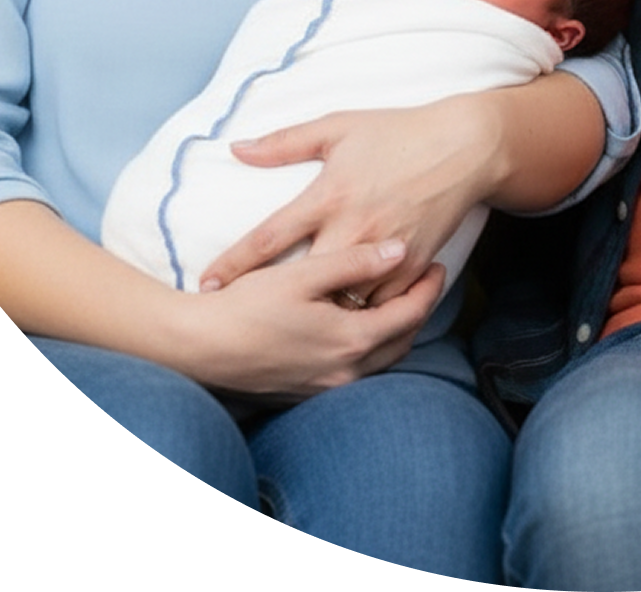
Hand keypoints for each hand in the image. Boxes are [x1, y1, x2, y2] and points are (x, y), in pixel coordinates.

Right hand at [185, 238, 444, 401]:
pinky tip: (360, 326)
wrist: (200, 348)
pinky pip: (356, 369)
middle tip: (427, 280)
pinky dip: (370, 346)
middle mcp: (345, 371)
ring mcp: (326, 386)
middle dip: (419, 310)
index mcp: (351, 341)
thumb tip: (399, 250)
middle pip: (402, 341)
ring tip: (399, 299)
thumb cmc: (249, 306)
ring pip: (381, 359)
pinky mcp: (307, 390)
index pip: (410, 315)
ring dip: (396, 330)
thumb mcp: (304, 275)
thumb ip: (355, 262)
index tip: (440, 264)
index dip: (429, 288)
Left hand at [198, 98, 503, 300]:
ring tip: (299, 323)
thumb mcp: (339, 126)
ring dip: (323, 311)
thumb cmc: (397, 131)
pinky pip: (381, 302)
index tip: (206, 286)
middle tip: (250, 316)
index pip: (269, 237)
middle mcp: (354, 227)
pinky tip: (348, 314)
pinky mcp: (414, 264)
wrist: (464, 146)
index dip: (233, 264)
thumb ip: (285, 142)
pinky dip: (364, 310)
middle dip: (277, 302)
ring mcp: (386, 250)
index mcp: (330, 194)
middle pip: (304, 283)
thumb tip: (236, 148)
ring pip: (344, 301)